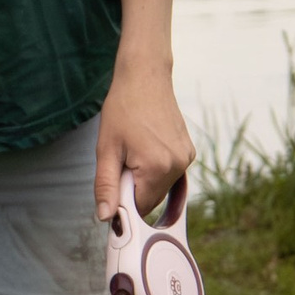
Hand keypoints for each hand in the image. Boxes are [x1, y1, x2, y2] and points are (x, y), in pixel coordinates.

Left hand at [94, 49, 193, 219]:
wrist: (145, 77)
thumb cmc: (123, 108)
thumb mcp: (106, 149)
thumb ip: (106, 186)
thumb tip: (105, 217)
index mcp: (158, 167)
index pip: (140, 207)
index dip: (122, 203)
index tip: (112, 188)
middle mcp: (178, 165)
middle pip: (151, 198)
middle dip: (133, 188)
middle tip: (122, 160)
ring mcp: (187, 158)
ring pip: (161, 187)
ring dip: (144, 179)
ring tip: (134, 150)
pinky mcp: (189, 152)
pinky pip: (169, 174)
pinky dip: (155, 169)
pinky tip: (146, 146)